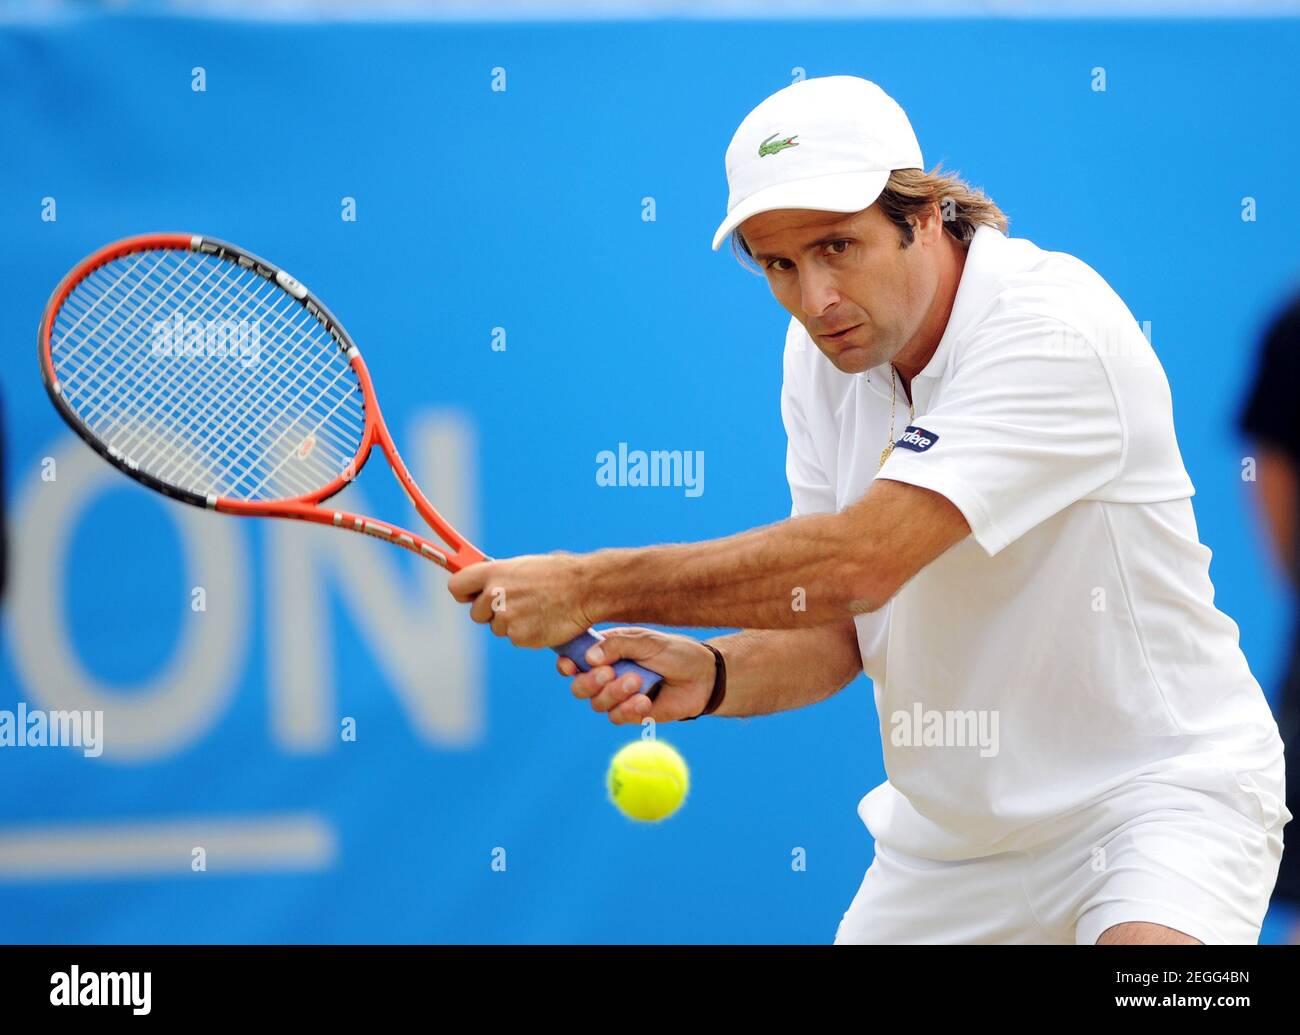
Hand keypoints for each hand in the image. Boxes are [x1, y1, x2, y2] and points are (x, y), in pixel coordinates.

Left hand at [446, 552, 592, 647]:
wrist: (586, 589)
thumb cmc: (559, 574)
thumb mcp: (524, 566)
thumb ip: (501, 577)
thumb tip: (487, 586)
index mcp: (494, 572)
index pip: (457, 586)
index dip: (464, 594)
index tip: (470, 596)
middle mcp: (494, 594)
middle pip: (477, 613)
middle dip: (492, 613)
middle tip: (518, 604)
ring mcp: (506, 617)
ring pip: (498, 628)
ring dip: (513, 624)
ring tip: (537, 610)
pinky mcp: (518, 637)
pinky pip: (515, 639)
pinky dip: (527, 634)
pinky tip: (543, 621)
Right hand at [557, 627, 716, 724]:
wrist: (703, 677)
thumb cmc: (676, 652)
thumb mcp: (647, 641)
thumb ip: (617, 645)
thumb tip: (588, 658)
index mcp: (607, 652)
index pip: (575, 659)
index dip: (566, 664)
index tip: (570, 665)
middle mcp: (608, 674)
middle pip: (578, 686)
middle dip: (589, 682)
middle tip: (610, 673)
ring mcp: (618, 696)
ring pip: (596, 704)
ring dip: (614, 694)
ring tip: (637, 682)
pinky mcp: (631, 714)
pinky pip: (616, 717)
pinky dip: (628, 709)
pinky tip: (646, 700)